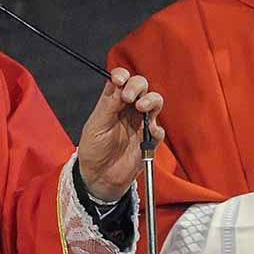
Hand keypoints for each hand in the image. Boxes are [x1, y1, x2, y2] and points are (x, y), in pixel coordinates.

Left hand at [76, 68, 164, 203]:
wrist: (99, 177)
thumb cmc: (94, 149)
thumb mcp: (96, 125)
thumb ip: (109, 105)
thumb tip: (119, 84)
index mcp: (113, 102)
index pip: (121, 80)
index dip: (122, 76)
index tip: (119, 79)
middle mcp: (129, 109)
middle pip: (141, 86)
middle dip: (137, 86)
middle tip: (129, 97)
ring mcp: (141, 123)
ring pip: (154, 102)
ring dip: (150, 100)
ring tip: (141, 107)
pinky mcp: (148, 141)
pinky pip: (158, 130)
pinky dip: (156, 128)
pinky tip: (149, 131)